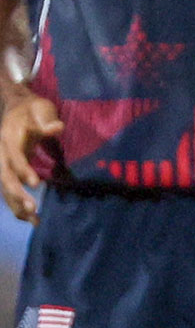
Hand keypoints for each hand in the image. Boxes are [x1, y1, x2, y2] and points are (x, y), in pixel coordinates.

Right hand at [0, 90, 60, 222]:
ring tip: (34, 220)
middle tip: (33, 208)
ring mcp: (3, 164)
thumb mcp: (41, 107)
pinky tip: (30, 219)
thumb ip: (47, 120)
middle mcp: (1, 154)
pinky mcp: (8, 172)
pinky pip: (9, 191)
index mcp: (8, 138)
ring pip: (5, 188)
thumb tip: (57, 128)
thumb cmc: (31, 108)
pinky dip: (17, 205)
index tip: (36, 183)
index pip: (14, 158)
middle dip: (17, 194)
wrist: (15, 108)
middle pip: (5, 177)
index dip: (23, 171)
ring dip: (17, 205)